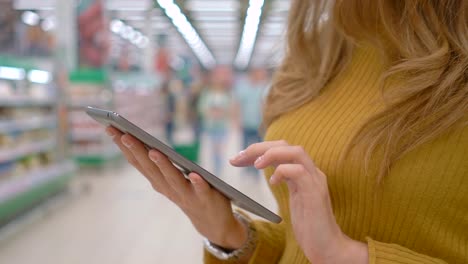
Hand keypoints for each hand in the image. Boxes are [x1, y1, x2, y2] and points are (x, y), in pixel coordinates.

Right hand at [105, 127, 246, 249]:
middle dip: (136, 150)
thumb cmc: (188, 193)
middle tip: (124, 134)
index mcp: (158, 180)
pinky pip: (200, 189)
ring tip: (154, 151)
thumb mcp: (170, 179)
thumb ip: (159, 164)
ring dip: (162, 165)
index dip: (123, 146)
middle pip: (150, 168)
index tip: (110, 127)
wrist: (210, 221)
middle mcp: (168, 187)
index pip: (138, 161)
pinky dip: (197, 182)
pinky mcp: (205, 197)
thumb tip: (145, 143)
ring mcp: (186, 194)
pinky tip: (194, 174)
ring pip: (172, 178)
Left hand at [230, 140, 367, 263]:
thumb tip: (260, 167)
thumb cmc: (309, 226)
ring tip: (255, 164)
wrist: (327, 247)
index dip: (258, 150)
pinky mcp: (315, 193)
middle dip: (259, 148)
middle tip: (238, 158)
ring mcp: (315, 181)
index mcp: (304, 171)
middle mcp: (311, 172)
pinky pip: (299, 171)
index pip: (281, 149)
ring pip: (295, 152)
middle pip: (286, 145)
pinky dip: (282, 172)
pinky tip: (272, 182)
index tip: (237, 159)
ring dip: (271, 154)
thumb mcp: (292, 198)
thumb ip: (283, 180)